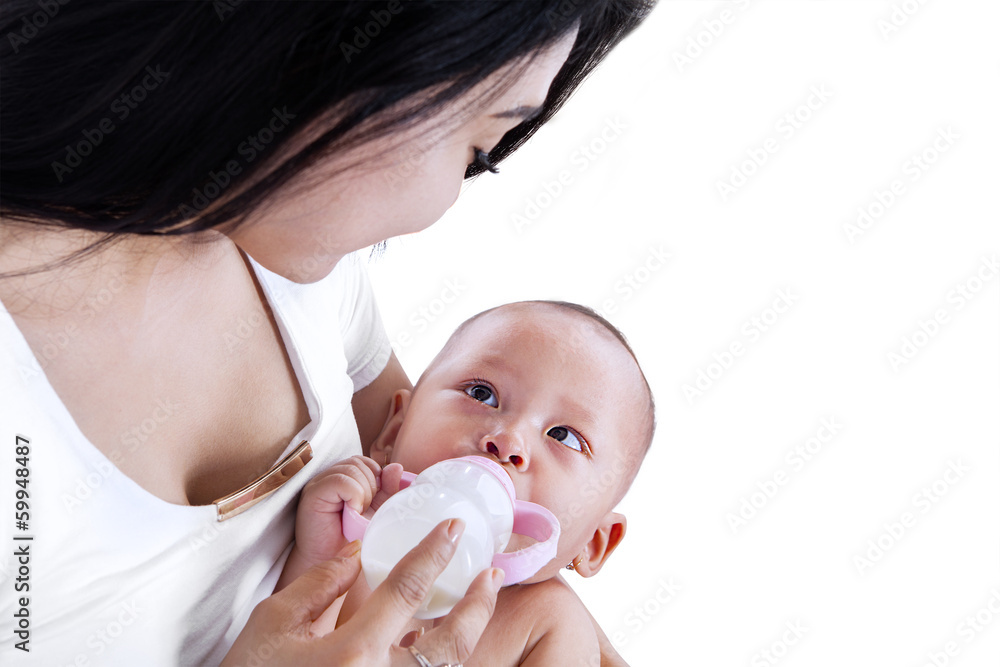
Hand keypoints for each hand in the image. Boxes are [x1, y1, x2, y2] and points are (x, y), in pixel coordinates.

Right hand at [222, 519, 502, 666]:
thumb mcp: (272, 623)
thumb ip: (320, 583)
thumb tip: (359, 552)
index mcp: (353, 654)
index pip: (406, 589)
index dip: (433, 552)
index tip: (451, 527)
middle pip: (451, 643)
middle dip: (478, 605)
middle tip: (491, 574)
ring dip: (467, 636)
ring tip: (476, 606)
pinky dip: (438, 663)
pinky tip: (437, 643)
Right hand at [283, 456, 403, 583]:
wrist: (331, 562)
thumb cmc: (351, 538)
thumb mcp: (376, 511)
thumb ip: (386, 488)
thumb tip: (395, 467)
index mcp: (342, 477)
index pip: (364, 461)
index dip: (376, 477)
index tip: (374, 500)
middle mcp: (327, 476)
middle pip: (359, 462)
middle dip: (371, 485)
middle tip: (365, 510)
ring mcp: (318, 483)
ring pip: (352, 469)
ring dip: (364, 492)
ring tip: (358, 513)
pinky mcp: (313, 493)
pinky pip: (341, 481)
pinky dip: (354, 495)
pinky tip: (352, 512)